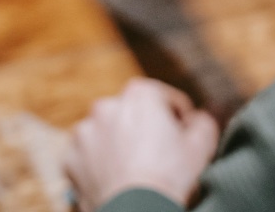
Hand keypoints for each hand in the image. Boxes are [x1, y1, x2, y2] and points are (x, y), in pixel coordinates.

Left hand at [65, 78, 218, 211]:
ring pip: (107, 134)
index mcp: (139, 94)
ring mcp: (84, 132)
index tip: (183, 137)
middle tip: (160, 157)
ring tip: (136, 172)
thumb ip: (203, 122)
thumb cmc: (170, 179)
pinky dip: (99, 165)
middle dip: (145, 130)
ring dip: (119, 146)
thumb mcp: (201, 146)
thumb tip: (200, 117)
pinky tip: (117, 181)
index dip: (178, 118)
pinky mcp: (70, 159)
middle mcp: (107, 106)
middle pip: (132, 114)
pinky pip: (88, 157)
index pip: (165, 99)